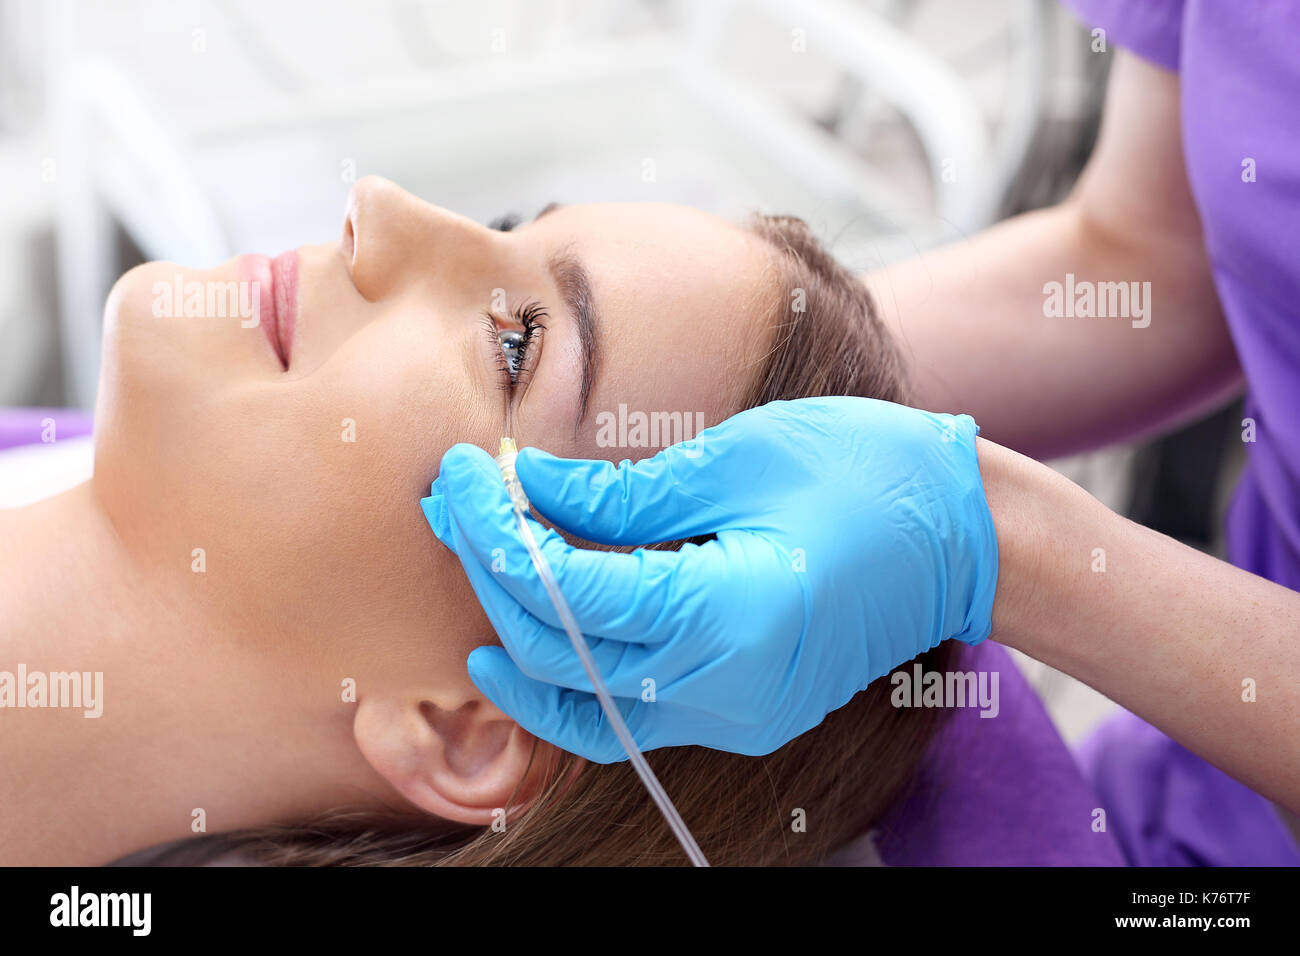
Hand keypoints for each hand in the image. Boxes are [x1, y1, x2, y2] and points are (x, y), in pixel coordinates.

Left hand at [421, 397, 997, 760]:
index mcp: (729, 614)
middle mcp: (725, 690)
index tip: (457, 477)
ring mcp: (734, 717)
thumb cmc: (869, 473)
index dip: (497, 532)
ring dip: (519, 636)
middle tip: (454, 506)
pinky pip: (627, 714)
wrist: (965, 536)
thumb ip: (623, 497)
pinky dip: (571, 674)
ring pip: (582, 704)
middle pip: (560, 653)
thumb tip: (526, 492)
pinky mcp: (739, 716)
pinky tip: (537, 629)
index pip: (568, 588)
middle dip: (492, 576)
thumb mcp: (739, 460)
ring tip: (477, 570)